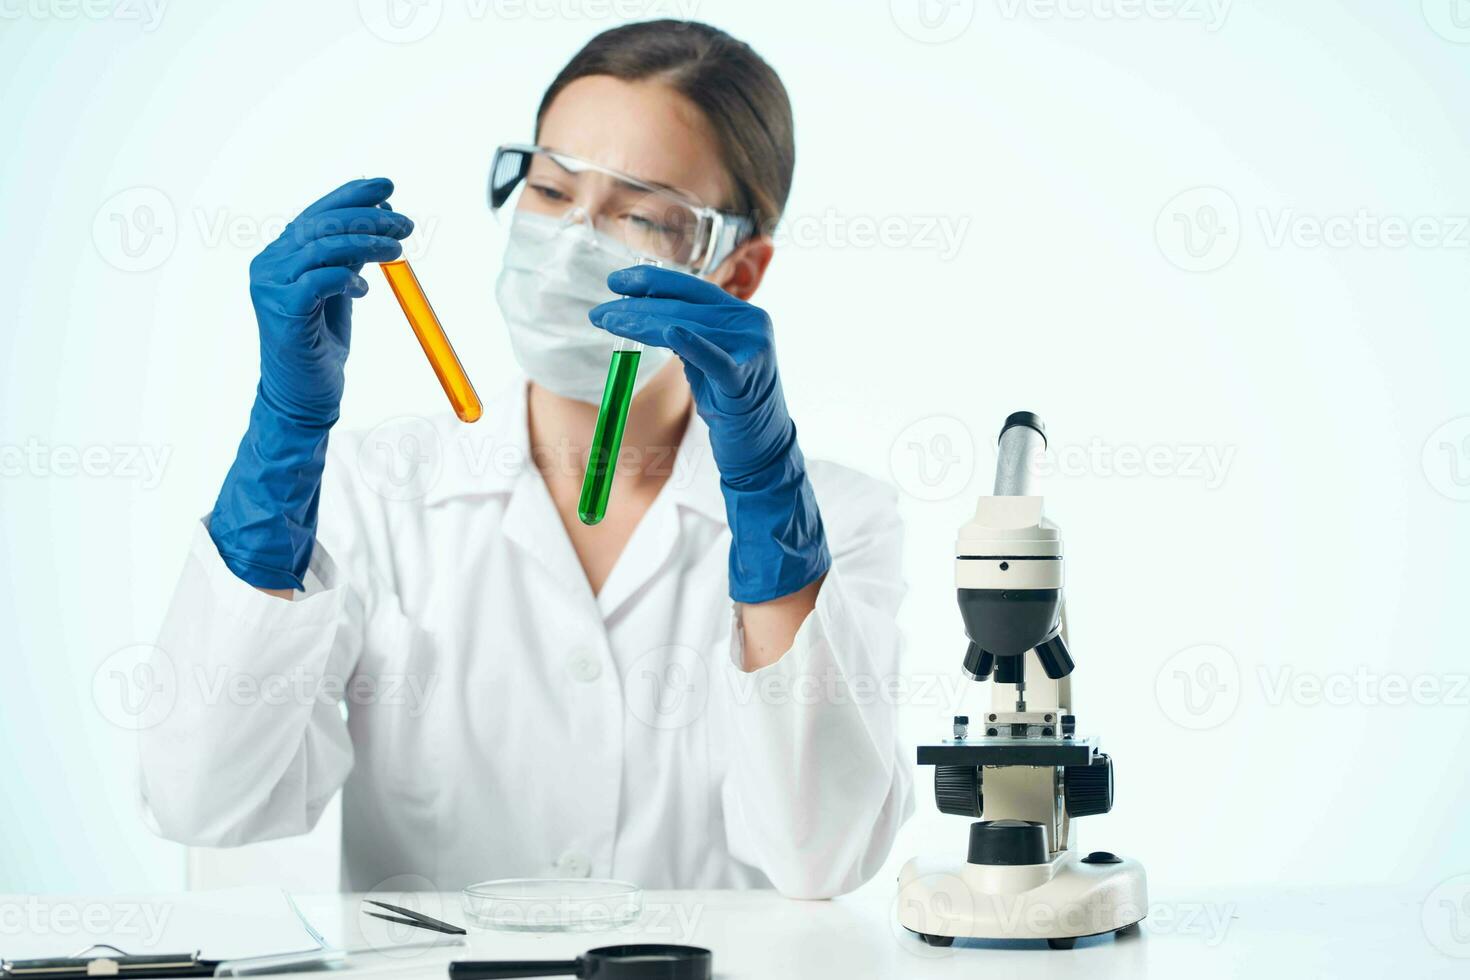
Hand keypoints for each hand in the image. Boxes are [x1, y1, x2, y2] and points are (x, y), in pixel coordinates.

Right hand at [247, 178, 411, 425]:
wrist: (303, 395)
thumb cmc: (321, 345)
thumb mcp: (340, 293)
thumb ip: (348, 259)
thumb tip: (378, 221)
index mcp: (282, 255)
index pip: (316, 213)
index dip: (351, 194)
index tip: (387, 186)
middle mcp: (269, 264)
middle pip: (321, 224)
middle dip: (368, 217)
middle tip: (406, 224)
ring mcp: (269, 287)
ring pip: (322, 248)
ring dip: (366, 243)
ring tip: (398, 250)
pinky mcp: (280, 311)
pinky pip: (319, 281)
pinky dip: (346, 279)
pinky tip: (363, 289)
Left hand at [590, 267, 829, 603]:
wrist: (762, 450)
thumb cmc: (731, 405)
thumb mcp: (707, 359)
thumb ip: (688, 332)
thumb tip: (646, 311)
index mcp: (741, 314)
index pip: (691, 287)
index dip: (652, 280)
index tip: (615, 279)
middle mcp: (751, 323)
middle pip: (685, 306)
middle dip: (637, 305)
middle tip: (599, 311)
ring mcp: (753, 348)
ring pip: (689, 326)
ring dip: (643, 321)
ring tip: (608, 322)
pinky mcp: (746, 379)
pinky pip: (714, 358)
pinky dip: (692, 344)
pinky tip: (669, 333)